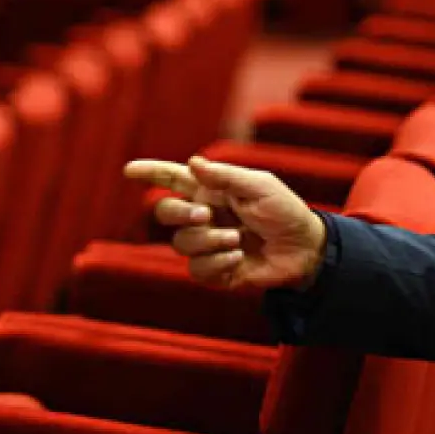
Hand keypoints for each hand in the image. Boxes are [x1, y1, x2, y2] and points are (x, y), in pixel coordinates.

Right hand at [124, 156, 326, 290]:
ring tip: (236, 240)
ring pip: (181, 243)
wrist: (305, 249)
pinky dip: (216, 263)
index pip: (173, 178)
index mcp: (212, 191)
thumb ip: (227, 177)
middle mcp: (204, 216)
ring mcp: (208, 244)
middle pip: (165, 212)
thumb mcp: (261, 187)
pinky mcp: (216, 270)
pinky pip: (197, 269)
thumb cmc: (285, 212)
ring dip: (208, 241)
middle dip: (179, 213)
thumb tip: (193, 163)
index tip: (129, 170)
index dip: (150, 173)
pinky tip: (238, 258)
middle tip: (205, 215)